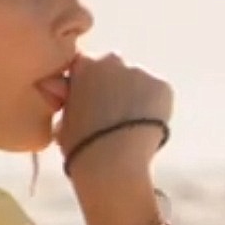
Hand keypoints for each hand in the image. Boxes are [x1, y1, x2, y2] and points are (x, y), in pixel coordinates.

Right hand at [56, 53, 173, 177]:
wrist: (113, 163)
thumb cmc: (81, 146)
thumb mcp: (62, 120)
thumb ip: (64, 99)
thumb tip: (60, 88)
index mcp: (84, 65)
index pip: (85, 65)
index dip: (86, 84)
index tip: (88, 102)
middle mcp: (113, 60)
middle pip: (114, 68)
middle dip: (113, 85)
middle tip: (111, 115)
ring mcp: (141, 72)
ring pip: (138, 81)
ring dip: (134, 96)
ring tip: (130, 127)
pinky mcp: (163, 87)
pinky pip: (158, 94)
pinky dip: (154, 107)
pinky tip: (146, 128)